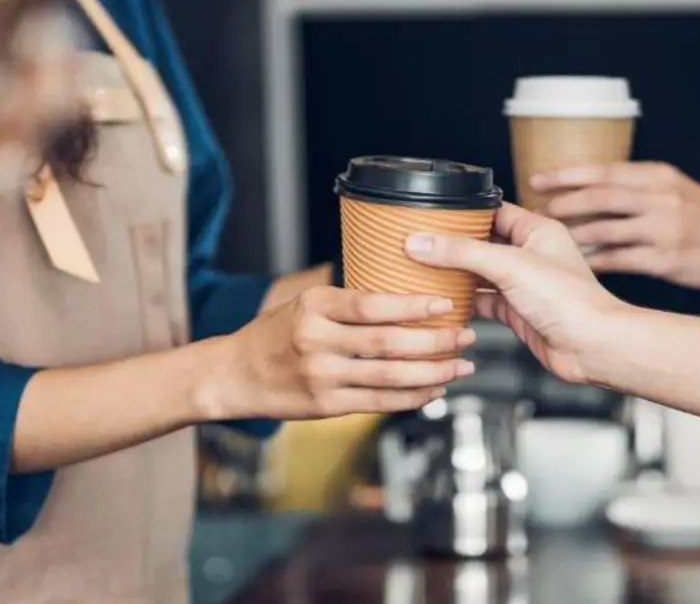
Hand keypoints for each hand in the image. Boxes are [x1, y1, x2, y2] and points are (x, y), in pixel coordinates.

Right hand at [223, 286, 475, 418]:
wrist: (233, 375)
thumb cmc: (273, 335)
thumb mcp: (303, 303)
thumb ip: (346, 302)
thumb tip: (402, 293)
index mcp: (314, 306)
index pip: (373, 304)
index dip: (413, 306)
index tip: (445, 305)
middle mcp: (316, 340)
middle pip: (388, 342)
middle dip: (435, 341)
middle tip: (466, 336)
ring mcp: (321, 376)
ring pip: (389, 376)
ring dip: (432, 372)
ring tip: (460, 366)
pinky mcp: (325, 405)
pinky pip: (378, 403)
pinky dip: (411, 398)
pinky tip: (433, 390)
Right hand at [404, 203, 628, 383]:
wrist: (591, 347)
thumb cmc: (571, 302)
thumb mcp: (509, 266)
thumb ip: (462, 252)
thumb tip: (423, 242)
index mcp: (538, 231)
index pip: (494, 211)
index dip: (465, 213)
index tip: (434, 215)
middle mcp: (531, 255)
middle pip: (483, 243)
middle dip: (455, 245)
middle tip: (423, 243)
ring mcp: (523, 285)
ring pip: (481, 274)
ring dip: (457, 274)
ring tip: (425, 269)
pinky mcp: (517, 312)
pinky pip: (483, 301)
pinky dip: (465, 301)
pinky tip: (445, 300)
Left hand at [530, 162, 699, 289]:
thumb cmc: (698, 215)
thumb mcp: (670, 187)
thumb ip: (631, 185)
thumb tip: (580, 187)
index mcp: (657, 176)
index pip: (604, 170)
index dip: (566, 174)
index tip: (537, 179)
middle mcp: (660, 200)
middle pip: (600, 197)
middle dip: (563, 204)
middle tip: (537, 212)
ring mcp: (663, 230)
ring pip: (604, 230)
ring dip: (572, 235)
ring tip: (549, 239)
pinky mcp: (664, 260)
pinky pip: (617, 260)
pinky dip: (593, 261)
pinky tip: (575, 262)